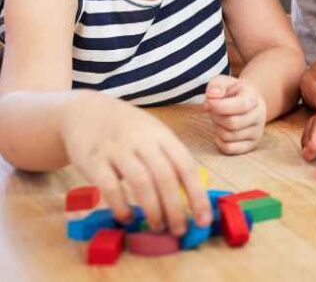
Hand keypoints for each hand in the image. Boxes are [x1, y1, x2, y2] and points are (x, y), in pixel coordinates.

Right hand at [61, 94, 211, 235]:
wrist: (86, 111)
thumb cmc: (128, 129)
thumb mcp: (154, 134)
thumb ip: (169, 159)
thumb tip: (189, 196)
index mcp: (163, 135)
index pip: (186, 166)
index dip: (197, 195)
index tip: (203, 219)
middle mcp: (143, 140)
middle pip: (165, 176)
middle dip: (175, 207)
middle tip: (179, 230)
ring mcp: (117, 149)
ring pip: (141, 182)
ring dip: (152, 209)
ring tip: (158, 226)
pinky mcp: (93, 160)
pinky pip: (109, 186)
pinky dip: (121, 205)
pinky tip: (127, 218)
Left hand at [204, 75, 266, 154]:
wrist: (247, 102)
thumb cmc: (232, 93)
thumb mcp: (224, 82)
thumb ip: (216, 85)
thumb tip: (212, 96)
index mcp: (254, 98)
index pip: (241, 105)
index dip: (220, 106)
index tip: (209, 102)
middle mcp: (260, 115)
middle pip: (233, 123)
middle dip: (216, 117)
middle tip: (213, 111)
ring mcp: (257, 132)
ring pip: (229, 137)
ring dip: (217, 128)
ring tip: (219, 119)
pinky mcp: (251, 145)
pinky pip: (229, 149)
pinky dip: (219, 141)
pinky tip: (221, 130)